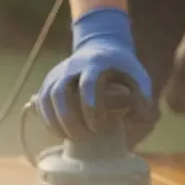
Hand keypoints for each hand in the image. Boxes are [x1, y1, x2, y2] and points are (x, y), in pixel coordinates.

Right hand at [35, 7, 152, 140]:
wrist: (100, 46)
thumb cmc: (122, 66)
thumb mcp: (138, 76)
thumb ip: (143, 97)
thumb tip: (136, 119)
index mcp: (95, 63)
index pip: (87, 84)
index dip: (91, 108)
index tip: (99, 128)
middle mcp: (71, 67)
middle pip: (60, 93)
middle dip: (69, 119)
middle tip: (82, 138)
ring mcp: (57, 73)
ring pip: (47, 98)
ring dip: (55, 121)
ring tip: (70, 138)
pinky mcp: (49, 81)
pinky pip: (41, 102)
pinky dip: (47, 119)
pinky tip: (59, 132)